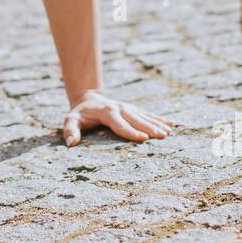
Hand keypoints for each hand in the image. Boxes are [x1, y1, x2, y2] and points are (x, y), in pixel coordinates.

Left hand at [62, 90, 177, 145]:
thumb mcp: (71, 120)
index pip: (120, 124)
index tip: (143, 139)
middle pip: (137, 120)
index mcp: (107, 112)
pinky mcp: (133, 109)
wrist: (88, 98)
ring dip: (157, 124)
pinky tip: (171, 124)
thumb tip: (71, 143)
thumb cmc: (80, 113)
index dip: (131, 132)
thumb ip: (70, 130)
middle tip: (162, 136)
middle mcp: (120, 108)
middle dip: (150, 128)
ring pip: (145, 116)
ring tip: (169, 132)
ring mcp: (128, 108)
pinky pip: (148, 114)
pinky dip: (160, 119)